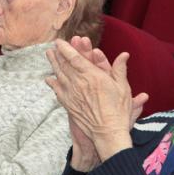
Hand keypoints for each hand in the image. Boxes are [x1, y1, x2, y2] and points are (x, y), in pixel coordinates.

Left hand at [46, 39, 142, 161]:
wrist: (107, 132)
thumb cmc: (118, 110)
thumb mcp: (123, 87)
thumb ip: (120, 69)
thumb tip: (124, 54)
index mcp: (92, 75)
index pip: (74, 57)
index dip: (65, 48)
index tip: (59, 42)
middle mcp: (79, 82)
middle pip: (64, 64)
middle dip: (57, 54)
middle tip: (52, 47)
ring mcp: (72, 94)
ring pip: (59, 75)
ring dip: (53, 64)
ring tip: (49, 55)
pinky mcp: (68, 104)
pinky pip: (57, 91)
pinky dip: (52, 83)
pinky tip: (49, 79)